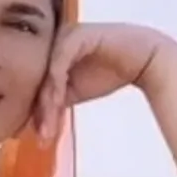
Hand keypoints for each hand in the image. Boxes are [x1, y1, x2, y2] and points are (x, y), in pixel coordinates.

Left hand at [32, 22, 176, 143]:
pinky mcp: (76, 36)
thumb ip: (55, 101)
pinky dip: (57, 87)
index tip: (38, 139)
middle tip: (43, 138)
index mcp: (46, 52)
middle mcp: (51, 41)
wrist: (143, 59)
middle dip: (39, 112)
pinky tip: (60, 105)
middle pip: (37, 80)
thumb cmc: (109, 72)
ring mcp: (62, 37)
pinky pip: (59, 64)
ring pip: (46, 74)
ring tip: (50, 128)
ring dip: (48, 104)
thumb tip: (33, 126)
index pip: (34, 84)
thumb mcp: (75, 91)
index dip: (34, 113)